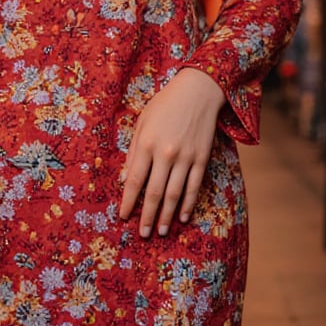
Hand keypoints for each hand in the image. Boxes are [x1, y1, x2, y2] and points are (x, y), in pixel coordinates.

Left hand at [119, 67, 223, 237]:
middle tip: (142, 234)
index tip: (123, 216)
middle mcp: (166, 153)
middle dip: (147, 216)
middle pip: (154, 192)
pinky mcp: (202, 158)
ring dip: (167, 215)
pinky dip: (188, 203)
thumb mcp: (142, 123)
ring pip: (174, 194)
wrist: (198, 91)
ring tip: (161, 231)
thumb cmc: (165, 105)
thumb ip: (134, 151)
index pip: (135, 180)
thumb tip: (125, 179)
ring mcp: (186, 157)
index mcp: (147, 143)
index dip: (128, 201)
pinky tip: (182, 217)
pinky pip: (194, 186)